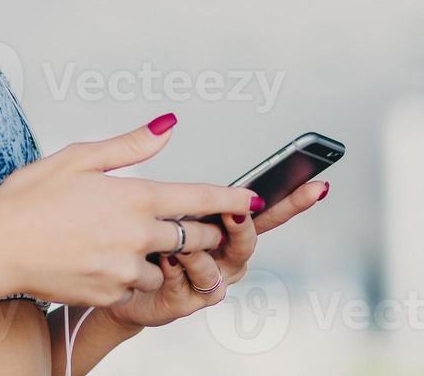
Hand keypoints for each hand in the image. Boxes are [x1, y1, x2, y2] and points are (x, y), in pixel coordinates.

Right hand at [0, 113, 261, 308]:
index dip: (230, 199)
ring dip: (156, 256)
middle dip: (199, 231)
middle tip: (190, 225)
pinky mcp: (110, 294)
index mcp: (133, 196)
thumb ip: (130, 145)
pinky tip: (97, 260)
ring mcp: (124, 268)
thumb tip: (168, 126)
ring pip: (164, 265)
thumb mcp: (78, 158)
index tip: (252, 200)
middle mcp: (136, 235)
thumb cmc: (28, 200)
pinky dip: (126, 274)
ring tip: (121, 242)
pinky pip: (134, 285)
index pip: (198, 197)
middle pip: (194, 237)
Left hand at [102, 178, 329, 329]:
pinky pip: (189, 287)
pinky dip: (177, 271)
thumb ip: (153, 156)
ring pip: (217, 269)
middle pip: (249, 242)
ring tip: (179, 241)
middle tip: (236, 212)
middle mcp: (222, 256)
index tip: (318, 185)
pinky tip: (163, 258)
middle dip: (244, 227)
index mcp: (224, 226)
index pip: (265, 209)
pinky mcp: (183, 303)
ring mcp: (206, 282)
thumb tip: (169, 121)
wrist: (105, 278)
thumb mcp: (147, 193)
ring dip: (200, 253)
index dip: (294, 199)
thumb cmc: (134, 234)